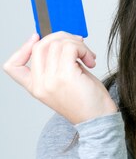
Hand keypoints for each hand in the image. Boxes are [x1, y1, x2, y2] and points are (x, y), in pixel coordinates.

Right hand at [3, 32, 117, 124]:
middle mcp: (40, 84)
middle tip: (78, 45)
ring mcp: (51, 80)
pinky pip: (70, 48)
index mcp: (35, 88)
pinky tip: (90, 59)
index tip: (37, 37)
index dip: (22, 47)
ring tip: (87, 56)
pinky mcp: (66, 76)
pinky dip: (83, 48)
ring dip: (77, 44)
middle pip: (40, 46)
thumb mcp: (64, 82)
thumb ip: (56, 63)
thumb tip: (61, 39)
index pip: (12, 66)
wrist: (99, 121)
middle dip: (61, 38)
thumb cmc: (87, 103)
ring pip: (57, 44)